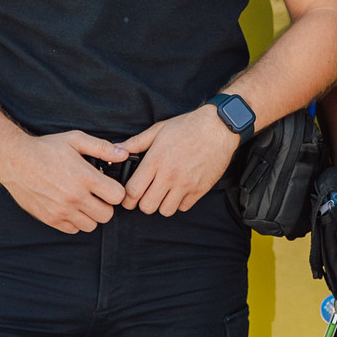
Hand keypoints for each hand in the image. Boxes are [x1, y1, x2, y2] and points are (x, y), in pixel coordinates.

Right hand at [0, 130, 129, 234]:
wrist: (15, 161)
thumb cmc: (46, 148)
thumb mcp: (75, 139)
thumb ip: (102, 147)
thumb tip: (124, 154)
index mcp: (84, 177)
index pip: (117, 196)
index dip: (117, 191)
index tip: (110, 186)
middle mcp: (75, 197)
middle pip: (107, 215)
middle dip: (106, 205)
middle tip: (98, 195)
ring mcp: (62, 210)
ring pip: (91, 225)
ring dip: (91, 215)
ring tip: (84, 201)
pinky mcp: (50, 219)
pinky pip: (73, 229)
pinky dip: (75, 221)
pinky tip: (71, 207)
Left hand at [119, 106, 240, 214]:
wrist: (219, 127)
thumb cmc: (188, 126)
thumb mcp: (158, 130)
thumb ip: (136, 142)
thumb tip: (117, 150)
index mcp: (156, 160)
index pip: (132, 191)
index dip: (126, 198)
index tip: (128, 197)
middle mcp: (170, 175)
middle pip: (147, 206)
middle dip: (143, 203)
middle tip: (145, 195)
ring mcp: (186, 184)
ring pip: (165, 210)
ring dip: (161, 204)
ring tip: (163, 193)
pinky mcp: (200, 189)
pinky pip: (183, 207)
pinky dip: (179, 202)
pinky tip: (179, 190)